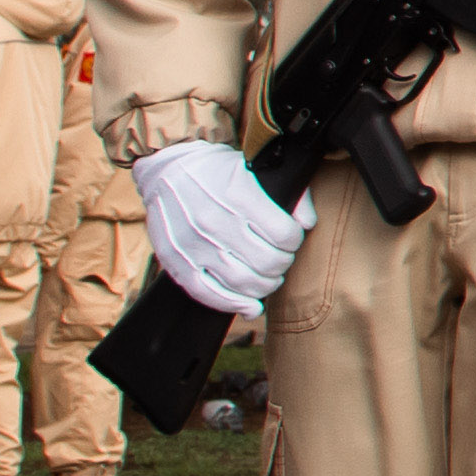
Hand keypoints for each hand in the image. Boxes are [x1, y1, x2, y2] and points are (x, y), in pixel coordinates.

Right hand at [139, 139, 305, 310]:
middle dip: (282, 264)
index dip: (294, 241)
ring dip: (265, 286)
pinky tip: (249, 306)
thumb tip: (308, 225)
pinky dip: (234, 305)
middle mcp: (216, 222)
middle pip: (269, 262)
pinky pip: (209, 295)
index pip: (285, 235)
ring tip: (268, 278)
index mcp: (240, 196)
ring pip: (244, 283)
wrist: (167, 170)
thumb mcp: (257, 170)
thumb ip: (291, 194)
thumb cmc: (217, 171)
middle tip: (280, 260)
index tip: (290, 240)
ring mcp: (195, 245)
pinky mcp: (178, 263)